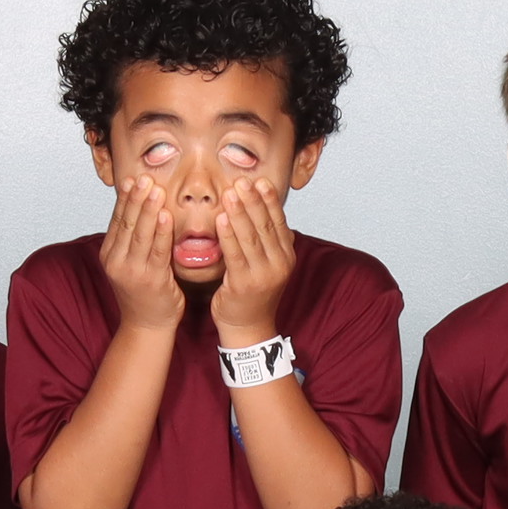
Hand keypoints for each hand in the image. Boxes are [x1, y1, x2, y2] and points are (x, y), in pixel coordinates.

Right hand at [98, 171, 186, 335]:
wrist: (147, 325)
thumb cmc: (144, 292)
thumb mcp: (131, 263)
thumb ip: (133, 239)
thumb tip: (140, 209)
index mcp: (110, 254)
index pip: (118, 220)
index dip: (126, 198)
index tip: (133, 178)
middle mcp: (117, 261)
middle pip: (127, 223)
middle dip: (136, 198)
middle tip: (144, 177)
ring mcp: (132, 271)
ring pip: (141, 234)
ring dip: (148, 210)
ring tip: (155, 189)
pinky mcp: (151, 280)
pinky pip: (157, 252)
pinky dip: (162, 232)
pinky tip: (166, 216)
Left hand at [206, 172, 298, 343]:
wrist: (248, 327)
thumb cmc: (252, 293)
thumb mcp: (266, 264)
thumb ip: (267, 240)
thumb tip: (263, 211)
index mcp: (287, 255)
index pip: (279, 221)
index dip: (269, 200)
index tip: (259, 181)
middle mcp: (280, 263)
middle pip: (266, 225)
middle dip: (253, 201)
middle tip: (242, 181)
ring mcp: (264, 274)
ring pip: (251, 237)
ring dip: (240, 213)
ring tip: (230, 193)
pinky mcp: (246, 283)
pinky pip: (235, 254)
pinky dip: (228, 234)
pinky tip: (220, 219)